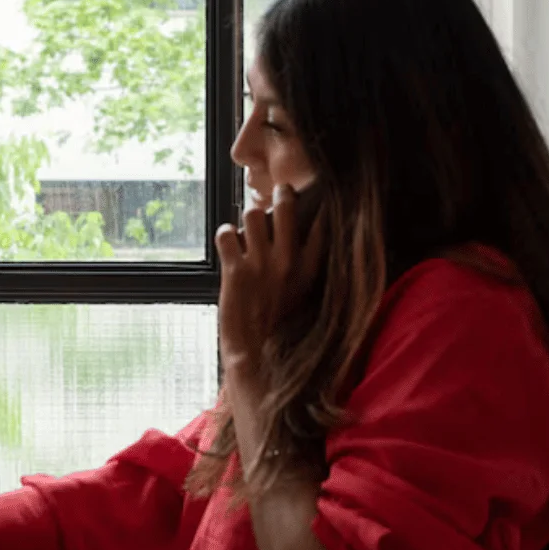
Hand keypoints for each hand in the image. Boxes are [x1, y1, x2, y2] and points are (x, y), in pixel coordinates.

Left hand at [214, 183, 324, 373]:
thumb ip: (307, 268)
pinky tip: (228, 243)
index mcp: (310, 270)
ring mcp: (261, 265)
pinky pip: (226, 234)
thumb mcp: (304, 297)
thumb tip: (310, 241)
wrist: (256, 356)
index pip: (323, 224)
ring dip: (249, 217)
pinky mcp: (235, 272)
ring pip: (253, 214)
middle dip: (282, 194)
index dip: (320, 205)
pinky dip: (225, 234)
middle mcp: (288, 262)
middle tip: (279, 193)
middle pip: (287, 206)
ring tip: (248, 229)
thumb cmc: (278, 327)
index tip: (319, 196)